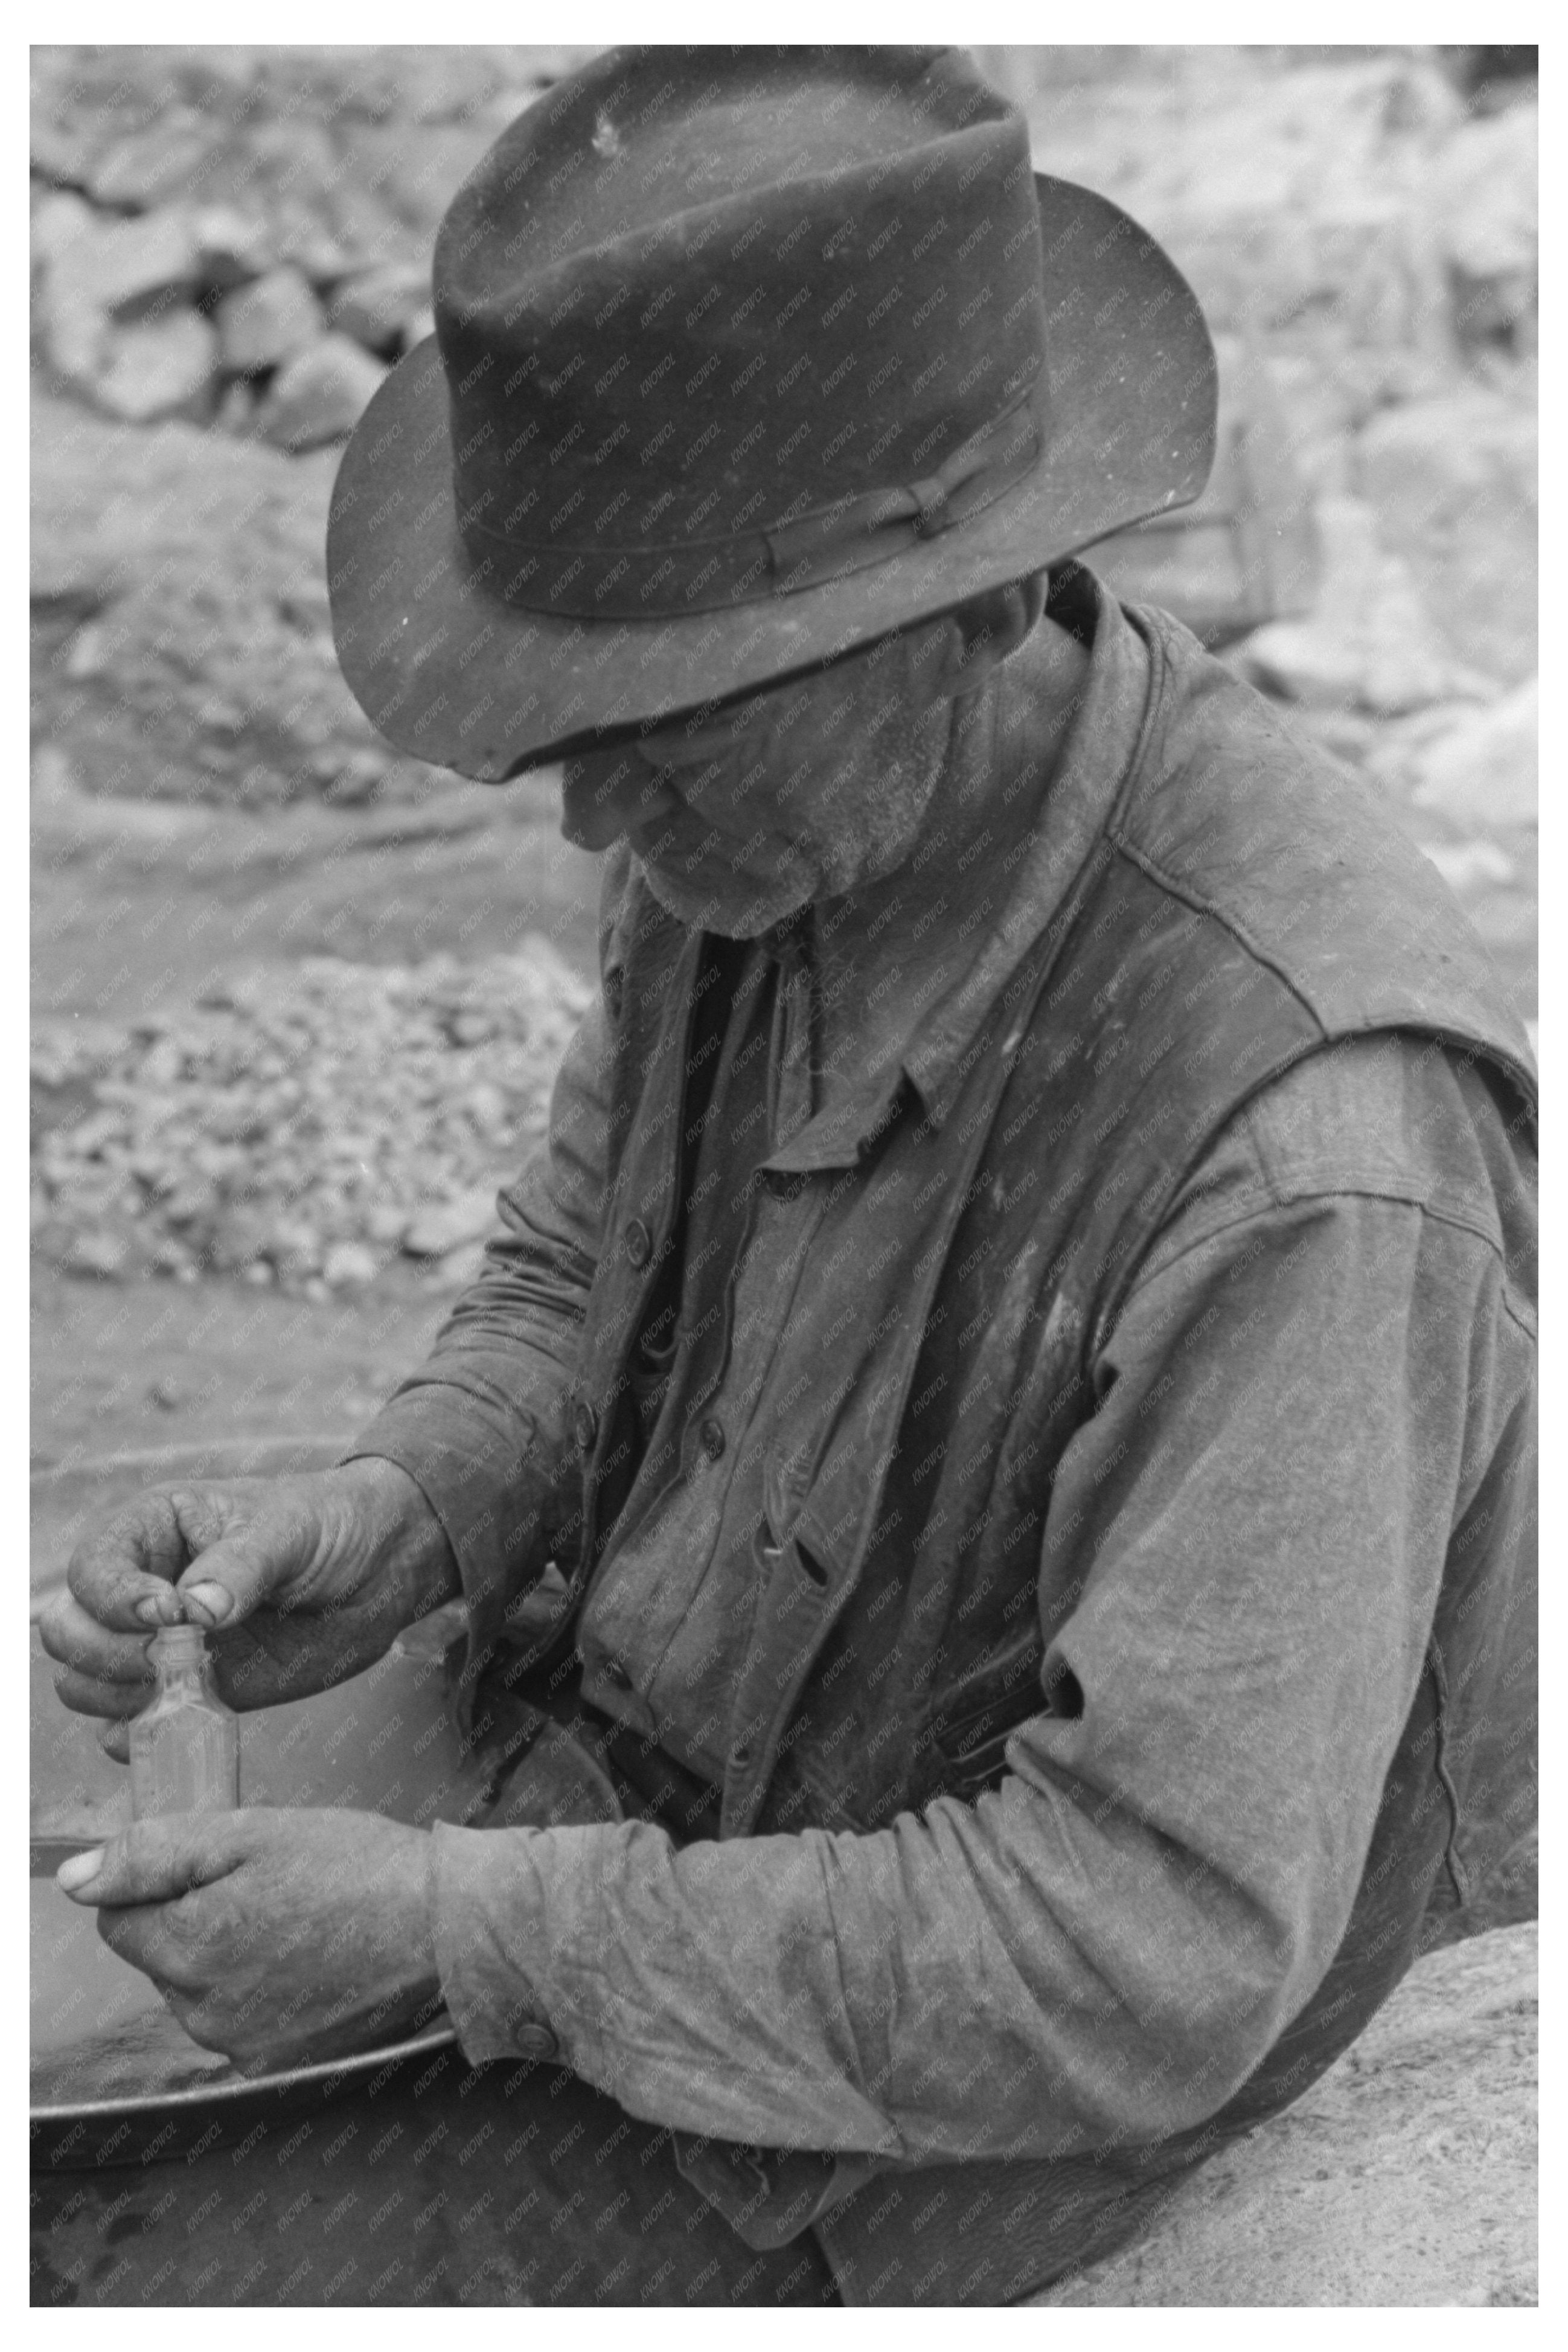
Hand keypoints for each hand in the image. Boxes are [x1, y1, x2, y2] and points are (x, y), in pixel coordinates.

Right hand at [39, 1459, 458, 1757]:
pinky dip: (137, 1735)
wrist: (381, 1570)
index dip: (114, 1600)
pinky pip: (127, 1727)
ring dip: (118, 1696)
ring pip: (83, 1684)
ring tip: (186, 1684)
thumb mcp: (289, 1530)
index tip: (169, 1615)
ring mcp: (158, 1648)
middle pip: (67, 1633)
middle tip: (171, 1657)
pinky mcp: (186, 1695)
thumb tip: (194, 1611)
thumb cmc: (330, 1526)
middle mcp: (140, 1592)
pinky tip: (182, 1718)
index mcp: (151, 1534)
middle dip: (106, 1653)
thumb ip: (239, 1567)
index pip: (89, 1571)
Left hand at [56, 1808, 442, 2071]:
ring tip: (301, 1924)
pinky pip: (241, 2024)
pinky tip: (312, 1965)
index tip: (225, 1870)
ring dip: (231, 1960)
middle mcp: (204, 2013)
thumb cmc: (358, 1868)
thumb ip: (154, 1854)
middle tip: (273, 1889)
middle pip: (162, 1960)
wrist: (445, 1928)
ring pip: (200, 1993)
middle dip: (199, 1923)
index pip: (122, 1922)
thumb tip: (76, 1882)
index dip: (167, 1886)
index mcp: (190, 1948)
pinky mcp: (279, 2066)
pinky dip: (264, 1996)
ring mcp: (242, 2048)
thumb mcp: (253, 1833)